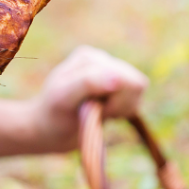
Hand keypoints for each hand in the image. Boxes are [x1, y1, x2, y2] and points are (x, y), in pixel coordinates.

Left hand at [31, 45, 148, 151]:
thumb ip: (88, 83)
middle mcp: (103, 60)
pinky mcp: (118, 86)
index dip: (114, 102)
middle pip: (136, 83)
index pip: (123, 78)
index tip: (90, 111)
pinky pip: (136, 99)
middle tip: (96, 113)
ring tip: (99, 113)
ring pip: (139, 90)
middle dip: (119, 104)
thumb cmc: (53, 114)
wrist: (49, 130)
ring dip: (122, 109)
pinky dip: (123, 111)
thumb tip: (117, 77)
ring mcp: (111, 72)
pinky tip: (105, 113)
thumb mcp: (64, 98)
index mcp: (89, 58)